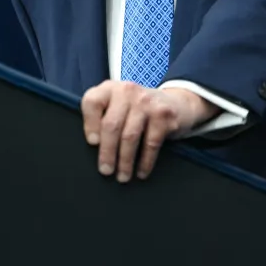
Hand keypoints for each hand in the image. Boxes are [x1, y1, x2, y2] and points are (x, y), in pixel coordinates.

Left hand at [80, 81, 220, 182]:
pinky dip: (145, 162)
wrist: (176, 103)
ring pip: (130, 136)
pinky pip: (151, 143)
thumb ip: (104, 117)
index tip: (92, 143)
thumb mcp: (119, 105)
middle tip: (105, 170)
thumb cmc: (139, 110)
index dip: (89, 124)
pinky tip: (141, 172)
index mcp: (110, 88)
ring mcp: (147, 101)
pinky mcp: (164, 115)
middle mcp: (127, 91)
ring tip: (122, 176)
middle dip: (107, 152)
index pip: (93, 102)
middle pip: (111, 125)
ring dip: (125, 161)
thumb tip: (93, 148)